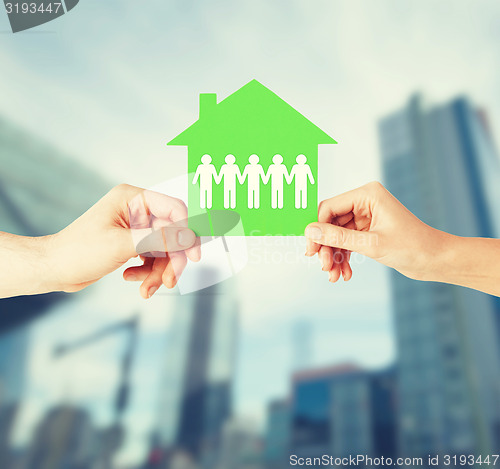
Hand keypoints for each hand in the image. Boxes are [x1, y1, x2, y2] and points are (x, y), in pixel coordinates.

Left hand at [47, 184, 199, 297]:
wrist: (54, 269)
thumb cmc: (79, 251)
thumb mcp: (122, 244)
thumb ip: (159, 239)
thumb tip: (189, 236)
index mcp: (133, 199)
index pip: (174, 209)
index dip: (187, 231)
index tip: (193, 256)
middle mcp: (137, 210)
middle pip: (172, 235)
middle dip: (171, 261)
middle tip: (169, 281)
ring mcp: (136, 228)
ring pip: (165, 250)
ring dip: (158, 272)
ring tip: (146, 289)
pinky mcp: (133, 244)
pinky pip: (153, 258)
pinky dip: (147, 273)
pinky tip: (130, 278)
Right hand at [304, 182, 448, 282]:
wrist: (435, 260)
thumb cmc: (412, 247)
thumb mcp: (371, 244)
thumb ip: (338, 238)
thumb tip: (310, 232)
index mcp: (367, 195)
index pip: (329, 208)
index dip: (317, 229)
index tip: (311, 250)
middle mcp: (364, 202)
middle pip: (330, 223)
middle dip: (326, 247)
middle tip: (324, 267)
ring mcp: (366, 217)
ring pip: (337, 235)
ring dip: (334, 256)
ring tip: (334, 276)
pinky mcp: (368, 231)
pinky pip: (347, 243)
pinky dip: (344, 258)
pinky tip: (345, 274)